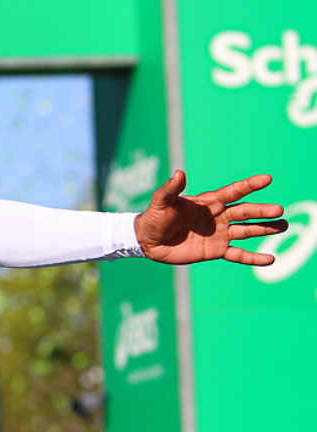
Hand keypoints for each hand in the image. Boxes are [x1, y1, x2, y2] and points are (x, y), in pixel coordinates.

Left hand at [136, 171, 286, 265]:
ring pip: (247, 230)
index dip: (249, 185)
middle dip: (262, 211)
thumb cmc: (154, 217)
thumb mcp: (161, 201)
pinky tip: (270, 259)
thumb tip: (178, 173)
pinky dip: (253, 258)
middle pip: (245, 212)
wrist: (148, 241)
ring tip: (284, 226)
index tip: (268, 179)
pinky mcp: (216, 251)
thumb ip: (171, 189)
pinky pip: (239, 254)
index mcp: (209, 201)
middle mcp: (219, 216)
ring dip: (265, 229)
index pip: (233, 191)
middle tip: (279, 210)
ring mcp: (219, 234)